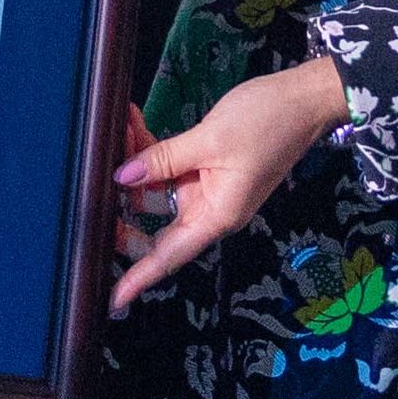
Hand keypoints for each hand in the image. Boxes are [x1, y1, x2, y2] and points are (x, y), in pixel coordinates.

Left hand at [109, 56, 348, 312]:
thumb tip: (122, 176)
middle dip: (121, 202)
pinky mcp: (204, 166)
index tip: (112, 299)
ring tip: (120, 127)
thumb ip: (164, 159)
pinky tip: (134, 122)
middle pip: (153, 223)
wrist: (302, 99)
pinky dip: (150, 147)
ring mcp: (205, 188)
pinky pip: (168, 165)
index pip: (168, 256)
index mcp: (216, 216)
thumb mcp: (210, 140)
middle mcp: (208, 209)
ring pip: (155, 188)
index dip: (139, 278)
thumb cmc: (267, 123)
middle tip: (95, 175)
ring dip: (135, 160)